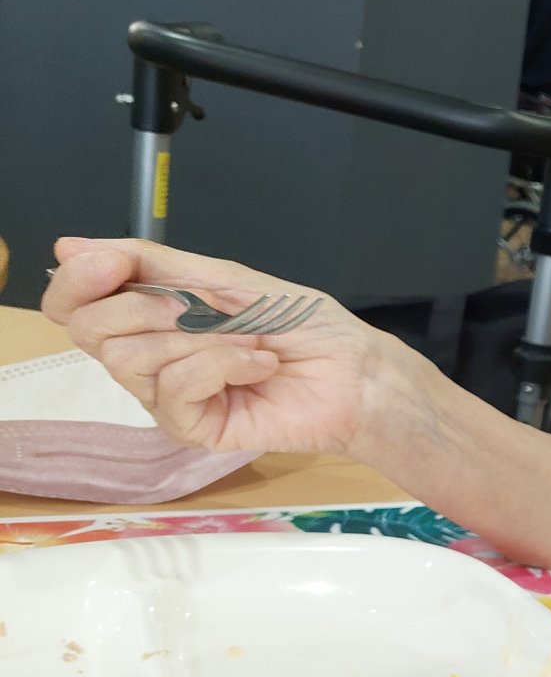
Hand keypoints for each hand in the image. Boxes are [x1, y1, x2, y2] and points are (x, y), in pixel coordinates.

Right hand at [42, 237, 416, 456]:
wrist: (356, 371)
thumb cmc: (303, 323)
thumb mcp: (225, 277)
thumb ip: (151, 263)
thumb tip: (68, 247)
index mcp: (149, 317)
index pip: (73, 305)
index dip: (80, 281)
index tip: (114, 264)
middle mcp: (149, 358)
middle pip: (90, 331)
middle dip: (147, 307)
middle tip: (202, 309)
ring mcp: (168, 397)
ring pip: (129, 359)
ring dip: (199, 338)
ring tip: (247, 341)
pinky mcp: (193, 428)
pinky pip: (175, 388)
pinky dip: (223, 365)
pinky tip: (258, 366)